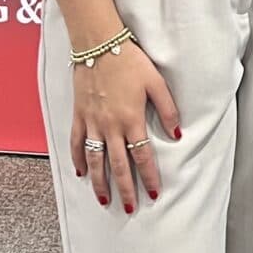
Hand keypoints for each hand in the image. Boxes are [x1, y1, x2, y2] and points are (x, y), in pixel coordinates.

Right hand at [70, 39, 181, 211]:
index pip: (142, 156)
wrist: (97, 43)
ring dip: (100, 182)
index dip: (149, 177)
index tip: (154, 193)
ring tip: (104, 199)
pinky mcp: (79, 115)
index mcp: (132, 119)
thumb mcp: (156, 82)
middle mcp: (110, 126)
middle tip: (130, 208)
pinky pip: (75, 142)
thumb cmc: (129, 60)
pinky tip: (79, 173)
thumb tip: (177, 134)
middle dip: (125, 189)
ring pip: (95, 159)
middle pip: (118, 165)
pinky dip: (77, 159)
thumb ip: (167, 109)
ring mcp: (92, 122)